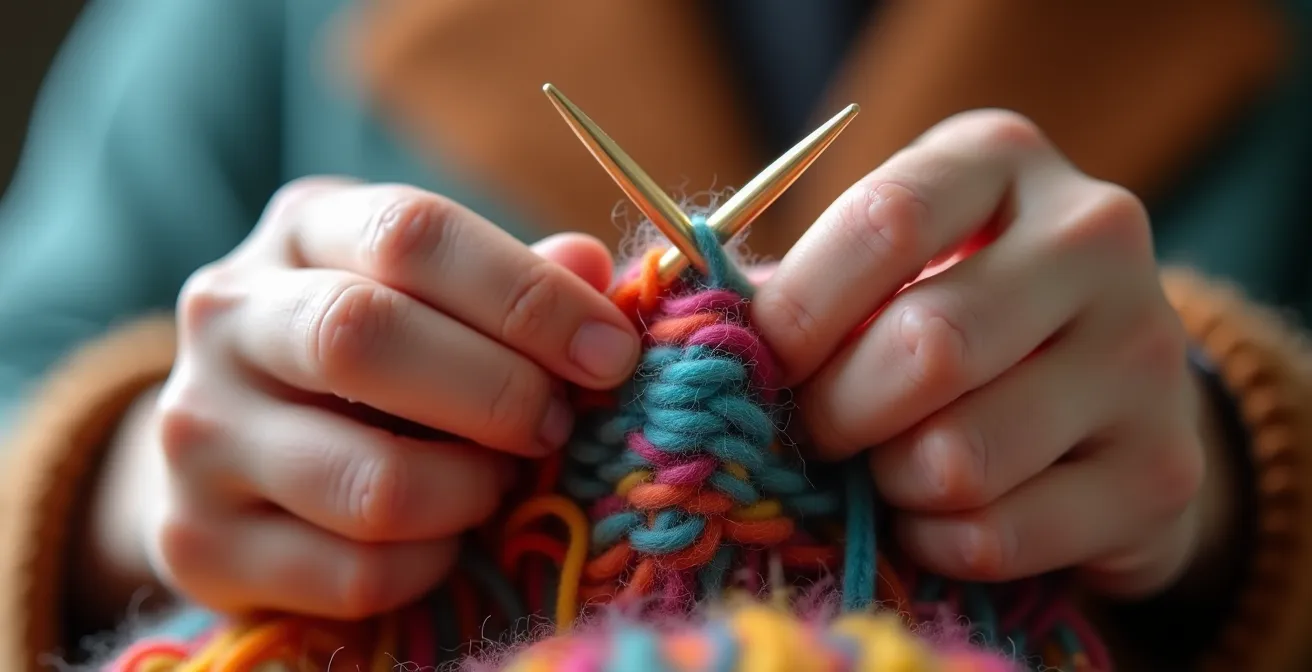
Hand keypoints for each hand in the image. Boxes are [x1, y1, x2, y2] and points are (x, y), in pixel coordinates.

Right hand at [123, 178, 638, 619]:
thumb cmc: (372, 360)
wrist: (236, 451)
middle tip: (555, 425)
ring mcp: (196, 432)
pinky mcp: (197, 541)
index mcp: (299, 231)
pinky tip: (442, 540)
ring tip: (496, 482)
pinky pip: (354, 572)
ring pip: (370, 481)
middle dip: (497, 392)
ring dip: (470, 491)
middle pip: (364, 335)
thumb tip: (592, 266)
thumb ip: (514, 284)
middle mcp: (226, 316)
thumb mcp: (435, 296)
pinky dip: (430, 565)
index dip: (527, 296)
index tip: (610, 354)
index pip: (410, 233)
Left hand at [752, 111, 1208, 597]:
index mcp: (1003, 162)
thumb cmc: (949, 308)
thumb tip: (694, 333)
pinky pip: (998, 534)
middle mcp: (1094, 237)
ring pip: (960, 456)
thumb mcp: (884, 266)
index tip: (763, 361)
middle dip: (836, 412)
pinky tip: (931, 518)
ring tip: (886, 468)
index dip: (799, 310)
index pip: (886, 222)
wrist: (1100, 386)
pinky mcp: (1160, 469)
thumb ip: (799, 289)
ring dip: (889, 483)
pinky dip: (934, 542)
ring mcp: (1145, 353)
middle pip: (928, 347)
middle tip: (816, 431)